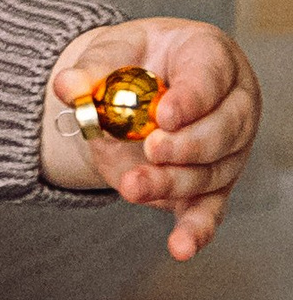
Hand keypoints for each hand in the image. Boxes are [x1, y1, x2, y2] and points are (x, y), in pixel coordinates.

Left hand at [42, 20, 262, 258]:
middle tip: (152, 149)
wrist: (130, 88)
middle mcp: (232, 105)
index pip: (211, 76)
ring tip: (132, 186)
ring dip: (172, 183)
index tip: (166, 115)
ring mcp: (226, 150)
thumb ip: (92, 69)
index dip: (193, 98)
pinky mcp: (210, 186)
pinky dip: (195, 231)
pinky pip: (208, 211)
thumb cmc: (133, 61)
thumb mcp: (111, 52)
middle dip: (187, 145)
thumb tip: (66, 87)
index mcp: (212, 57)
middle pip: (223, 131)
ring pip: (210, 173)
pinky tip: (181, 247)